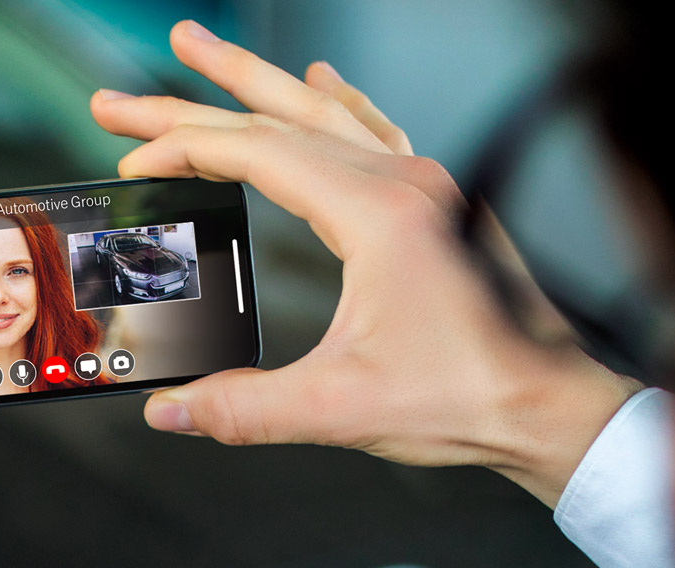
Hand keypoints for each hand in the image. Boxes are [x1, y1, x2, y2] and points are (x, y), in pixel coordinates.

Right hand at [91, 21, 638, 505]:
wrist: (552, 406)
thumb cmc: (468, 397)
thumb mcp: (339, 410)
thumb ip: (244, 409)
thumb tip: (168, 410)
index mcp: (377, 214)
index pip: (256, 154)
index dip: (182, 150)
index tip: (132, 159)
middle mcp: (403, 182)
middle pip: (277, 117)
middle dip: (192, 99)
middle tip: (122, 96)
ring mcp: (425, 185)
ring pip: (321, 112)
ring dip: (255, 83)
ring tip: (203, 51)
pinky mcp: (438, 203)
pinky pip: (373, 129)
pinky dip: (333, 102)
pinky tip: (321, 81)